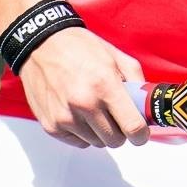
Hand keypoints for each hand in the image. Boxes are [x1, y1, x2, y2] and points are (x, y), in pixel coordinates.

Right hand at [16, 28, 149, 148]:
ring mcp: (65, 117)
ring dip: (100, 131)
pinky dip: (83, 133)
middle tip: (115, 115)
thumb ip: (136, 81)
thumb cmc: (79, 47)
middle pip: (115, 140)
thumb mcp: (115, 56)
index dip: (141, 134)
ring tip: (93, 109)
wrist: (41, 44)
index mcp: (105, 85)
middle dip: (120, 131)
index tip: (140, 132)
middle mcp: (84, 104)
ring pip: (97, 143)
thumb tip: (146, 106)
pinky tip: (79, 113)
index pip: (132, 127)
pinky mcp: (51, 125)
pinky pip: (78, 142)